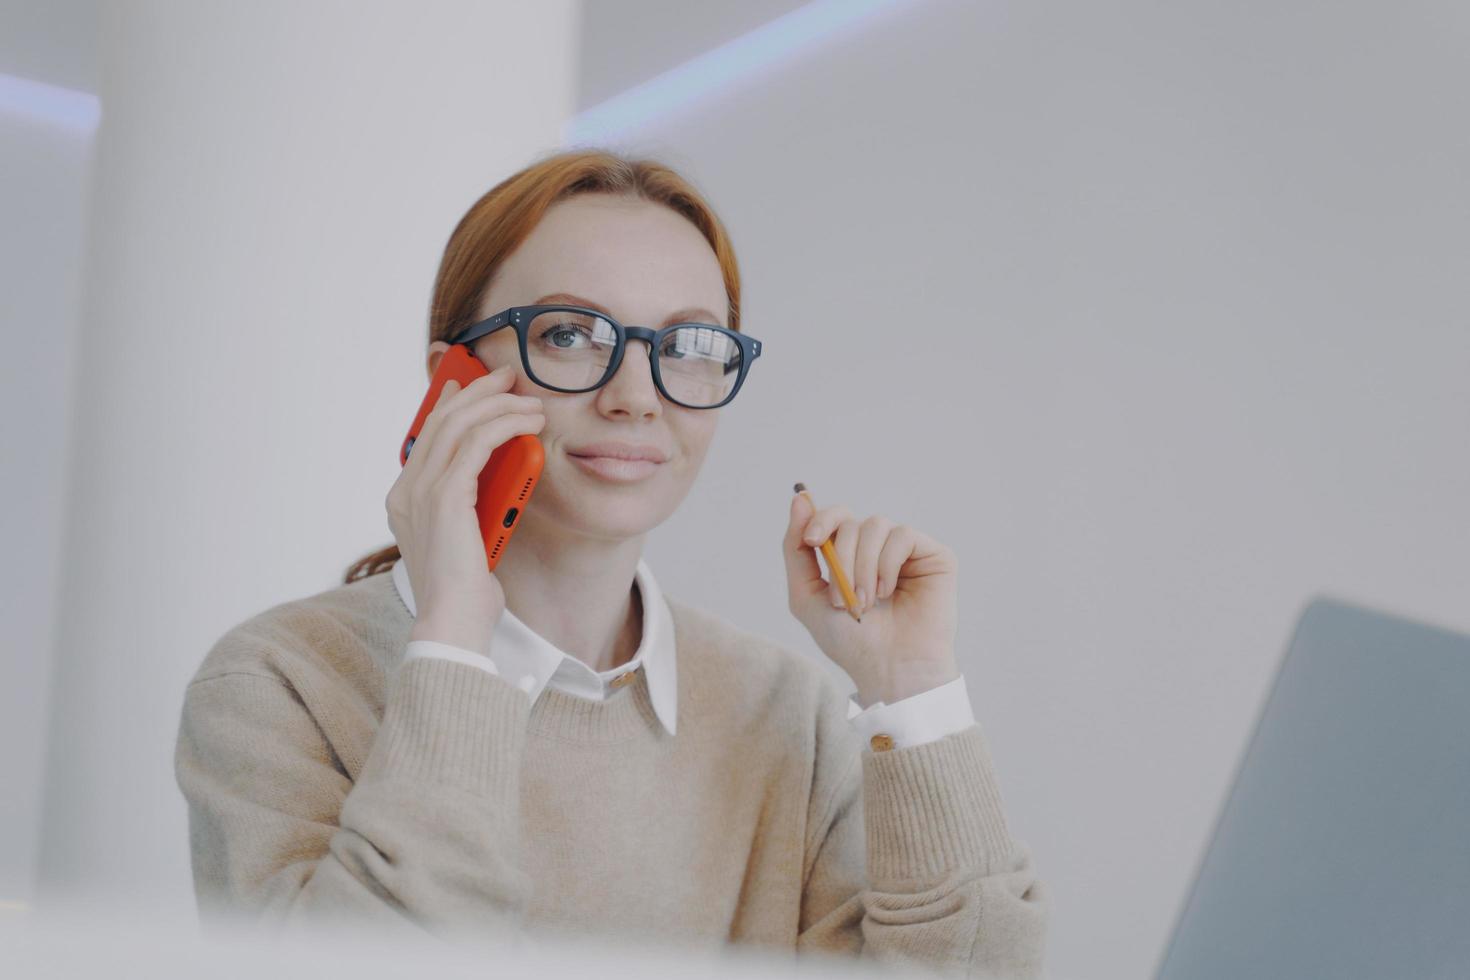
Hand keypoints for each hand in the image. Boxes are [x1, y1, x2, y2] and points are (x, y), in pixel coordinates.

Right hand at [384, 364, 545, 654]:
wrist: (454, 623)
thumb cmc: (465, 592)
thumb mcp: (466, 540)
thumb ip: (471, 507)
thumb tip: (496, 480)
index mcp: (405, 500)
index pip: (426, 435)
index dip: (450, 403)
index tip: (473, 385)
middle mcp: (407, 491)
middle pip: (442, 420)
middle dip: (478, 391)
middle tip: (509, 377)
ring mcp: (422, 492)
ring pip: (460, 424)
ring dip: (500, 405)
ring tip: (532, 402)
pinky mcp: (446, 497)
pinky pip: (478, 444)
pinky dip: (506, 425)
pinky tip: (529, 424)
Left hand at [782, 492, 960, 705]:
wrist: (889, 669)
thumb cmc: (850, 641)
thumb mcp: (806, 596)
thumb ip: (796, 550)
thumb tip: (799, 499)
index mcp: (849, 555)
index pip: (833, 517)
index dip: (819, 519)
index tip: (810, 541)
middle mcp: (877, 548)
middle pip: (849, 520)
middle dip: (840, 558)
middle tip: (843, 600)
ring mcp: (906, 551)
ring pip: (875, 525)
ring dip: (863, 566)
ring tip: (867, 602)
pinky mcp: (933, 554)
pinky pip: (902, 536)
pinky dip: (888, 564)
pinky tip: (889, 592)